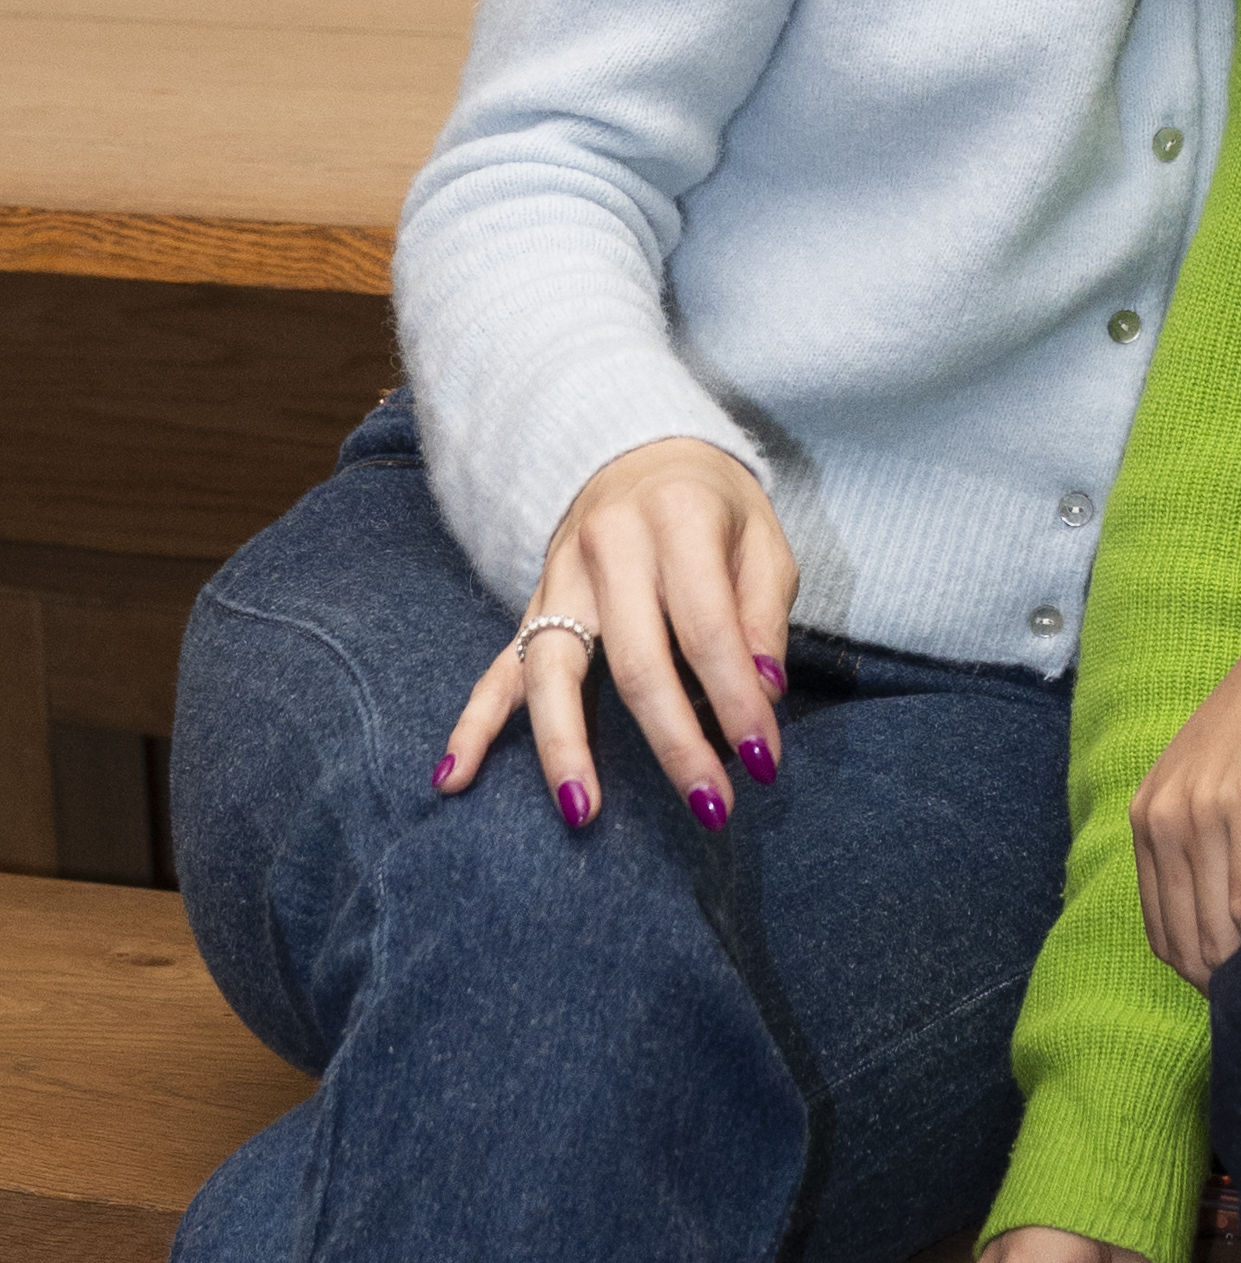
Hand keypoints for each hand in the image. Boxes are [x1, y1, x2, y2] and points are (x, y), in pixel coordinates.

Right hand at [438, 436, 796, 830]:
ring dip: (566, 748)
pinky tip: (453, 777)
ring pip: (553, 672)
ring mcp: (559, 578)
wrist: (640, 450)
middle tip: (711, 808)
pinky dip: (474, 726)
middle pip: (636, 662)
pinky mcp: (533, 606)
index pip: (707, 629)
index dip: (738, 700)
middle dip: (675, 743)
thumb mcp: (763, 539)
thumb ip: (762, 614)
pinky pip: (498, 669)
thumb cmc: (714, 507)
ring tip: (583, 812)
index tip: (764, 760)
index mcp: (676, 520)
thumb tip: (762, 690)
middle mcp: (609, 547)